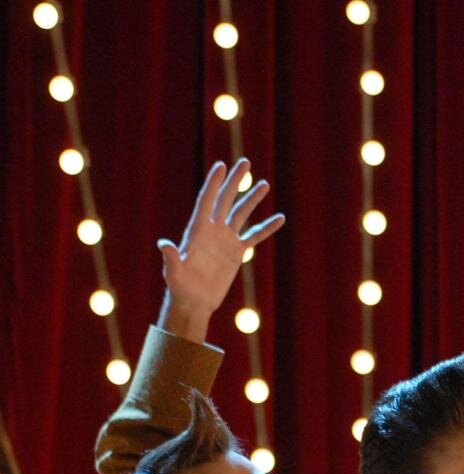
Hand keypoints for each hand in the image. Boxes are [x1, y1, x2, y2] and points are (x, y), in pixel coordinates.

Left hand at [157, 159, 284, 341]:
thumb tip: (163, 244)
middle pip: (226, 200)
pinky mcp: (236, 252)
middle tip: (245, 162)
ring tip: (264, 184)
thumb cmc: (180, 287)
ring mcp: (226, 240)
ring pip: (241, 214)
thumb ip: (171, 257)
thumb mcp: (173, 272)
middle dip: (235, 181)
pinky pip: (254, 236)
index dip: (214, 183)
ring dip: (252, 199)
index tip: (221, 165)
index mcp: (198, 230)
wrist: (194, 301)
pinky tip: (279, 218)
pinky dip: (266, 228)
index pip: (207, 200)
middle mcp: (213, 230)